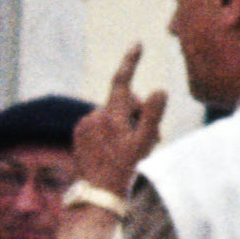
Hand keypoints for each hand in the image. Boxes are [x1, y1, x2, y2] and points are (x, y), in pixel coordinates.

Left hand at [71, 43, 168, 191]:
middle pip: (124, 102)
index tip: (138, 44)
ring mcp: (85, 125)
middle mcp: (94, 115)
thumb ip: (153, 115)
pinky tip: (116, 150)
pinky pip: (101, 123)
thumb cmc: (124, 170)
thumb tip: (160, 89)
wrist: (97, 194)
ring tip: (133, 149)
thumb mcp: (145, 143)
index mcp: (111, 115)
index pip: (122, 80)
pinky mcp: (79, 134)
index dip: (131, 61)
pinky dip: (112, 131)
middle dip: (138, 113)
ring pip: (113, 114)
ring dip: (126, 124)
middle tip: (151, 139)